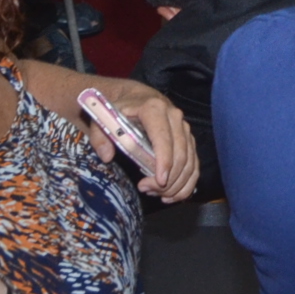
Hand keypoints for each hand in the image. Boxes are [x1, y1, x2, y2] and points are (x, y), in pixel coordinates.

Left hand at [82, 77, 199, 201]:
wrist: (136, 98)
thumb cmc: (119, 110)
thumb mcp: (103, 119)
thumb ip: (100, 137)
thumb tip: (107, 156)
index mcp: (154, 108)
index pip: (164, 137)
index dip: (164, 161)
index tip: (158, 182)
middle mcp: (174, 116)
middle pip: (180, 153)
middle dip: (168, 179)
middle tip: (148, 190)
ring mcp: (184, 128)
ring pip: (189, 161)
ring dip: (176, 183)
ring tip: (156, 194)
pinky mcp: (189, 139)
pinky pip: (194, 164)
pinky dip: (187, 183)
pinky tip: (172, 195)